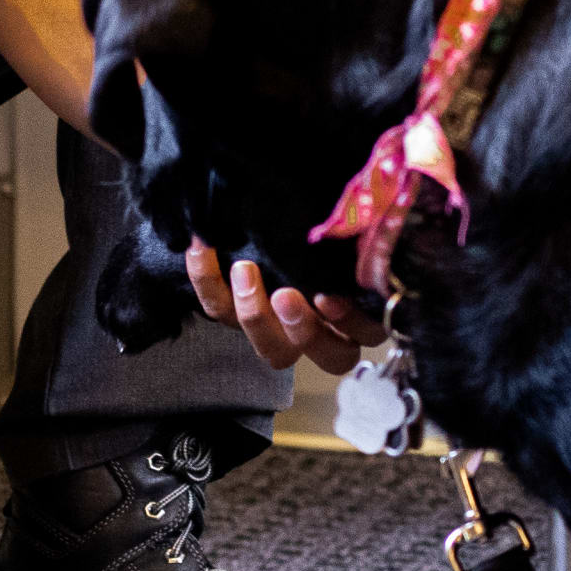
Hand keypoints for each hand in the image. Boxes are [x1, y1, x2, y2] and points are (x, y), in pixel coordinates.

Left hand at [184, 239, 385, 375]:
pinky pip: (218, 310)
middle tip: (285, 296)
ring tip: (244, 271)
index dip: (351, 322)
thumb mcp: (346, 226)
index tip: (329, 296)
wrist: (263, 214)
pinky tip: (202, 248)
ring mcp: (278, 329)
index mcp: (358, 314)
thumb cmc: (322, 225)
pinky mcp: (236, 314)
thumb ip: (361, 231)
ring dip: (256, 315)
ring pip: (272, 351)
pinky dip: (207, 280)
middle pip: (326, 355)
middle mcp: (323, 332)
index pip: (367, 333)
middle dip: (302, 328)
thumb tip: (368, 222)